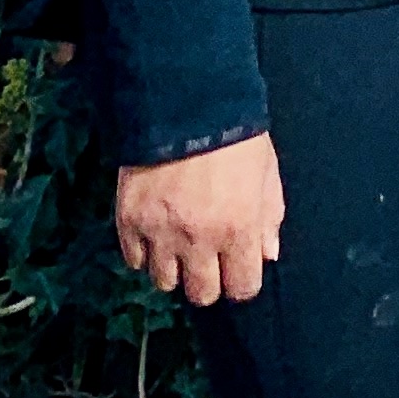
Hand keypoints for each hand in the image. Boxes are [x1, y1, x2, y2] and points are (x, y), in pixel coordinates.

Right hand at [115, 131, 283, 307]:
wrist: (185, 104)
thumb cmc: (236, 136)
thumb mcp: (267, 171)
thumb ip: (269, 216)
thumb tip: (268, 254)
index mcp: (238, 229)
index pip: (243, 288)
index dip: (241, 282)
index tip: (238, 270)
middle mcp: (198, 241)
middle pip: (201, 294)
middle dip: (207, 281)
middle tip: (207, 260)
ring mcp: (160, 234)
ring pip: (164, 283)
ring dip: (173, 268)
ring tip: (178, 243)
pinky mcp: (129, 222)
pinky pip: (133, 260)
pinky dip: (144, 251)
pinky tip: (155, 231)